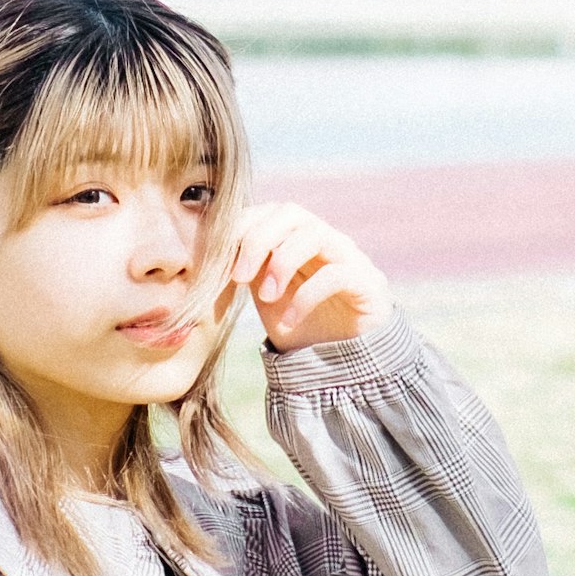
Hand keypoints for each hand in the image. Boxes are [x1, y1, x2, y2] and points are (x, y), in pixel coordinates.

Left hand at [222, 200, 392, 352]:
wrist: (340, 364)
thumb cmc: (299, 324)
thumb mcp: (263, 295)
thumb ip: (243, 271)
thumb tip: (206, 257)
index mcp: (297, 237)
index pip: (267, 211)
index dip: (239, 228)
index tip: (218, 262)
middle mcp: (326, 239)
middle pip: (291, 213)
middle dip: (258, 240)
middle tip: (238, 278)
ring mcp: (350, 258)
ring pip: (316, 234)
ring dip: (282, 262)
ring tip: (266, 297)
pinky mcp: (368, 283)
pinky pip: (337, 274)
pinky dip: (307, 295)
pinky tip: (290, 320)